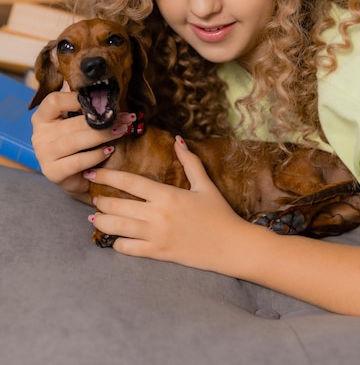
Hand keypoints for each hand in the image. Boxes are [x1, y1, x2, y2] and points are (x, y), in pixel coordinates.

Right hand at [31, 91, 132, 201]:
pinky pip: (78, 161)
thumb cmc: (80, 143)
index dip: (77, 99)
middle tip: (124, 118)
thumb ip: (83, 105)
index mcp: (43, 117)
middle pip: (71, 123)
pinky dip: (96, 155)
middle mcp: (39, 135)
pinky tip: (109, 150)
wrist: (77, 176)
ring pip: (75, 141)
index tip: (101, 102)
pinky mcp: (53, 172)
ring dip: (102, 135)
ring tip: (121, 131)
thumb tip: (101, 87)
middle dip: (102, 120)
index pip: (54, 100)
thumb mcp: (78, 121)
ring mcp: (44, 155)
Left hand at [85, 137, 249, 270]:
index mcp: (166, 194)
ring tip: (96, 216)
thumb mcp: (205, 184)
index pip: (129, 181)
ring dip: (102, 221)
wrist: (231, 246)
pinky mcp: (157, 253)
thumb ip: (190, 161)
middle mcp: (157, 215)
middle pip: (117, 205)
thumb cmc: (219, 213)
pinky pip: (128, 249)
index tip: (93, 173)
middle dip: (100, 200)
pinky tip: (115, 238)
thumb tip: (178, 140)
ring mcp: (156, 236)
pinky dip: (117, 243)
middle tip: (94, 197)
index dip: (107, 176)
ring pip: (117, 227)